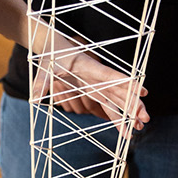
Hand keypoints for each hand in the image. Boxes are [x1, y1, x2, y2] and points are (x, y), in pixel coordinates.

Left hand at [30, 36, 148, 132]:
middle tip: (144, 120)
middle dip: (134, 105)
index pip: (113, 77)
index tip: (143, 91)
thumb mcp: (44, 70)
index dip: (129, 84)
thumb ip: (42, 84)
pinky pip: (110, 105)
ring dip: (130, 113)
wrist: (54, 49)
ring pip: (119, 100)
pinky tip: (127, 127)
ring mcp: (99, 85)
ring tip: (140, 127)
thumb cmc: (51, 57)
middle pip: (121, 92)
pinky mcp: (96, 91)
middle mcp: (99, 78)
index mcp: (91, 69)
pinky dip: (119, 115)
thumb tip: (33, 99)